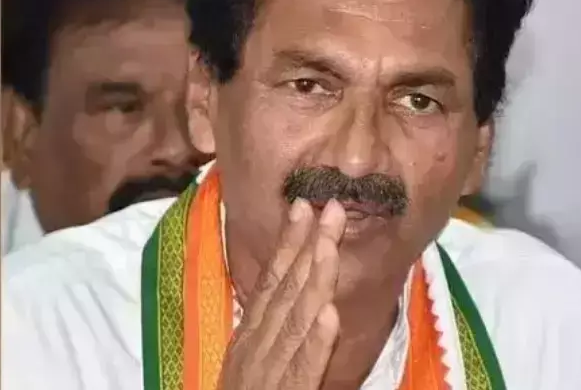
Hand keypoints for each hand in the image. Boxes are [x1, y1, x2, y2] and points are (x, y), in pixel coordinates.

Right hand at [219, 199, 347, 388]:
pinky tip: (330, 317)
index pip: (270, 283)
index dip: (288, 244)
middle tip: (331, 206)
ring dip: (313, 282)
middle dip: (309, 247)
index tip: (303, 207)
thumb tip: (297, 300)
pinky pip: (301, 371)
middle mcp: (254, 350)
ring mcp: (265, 376)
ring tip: (330, 246)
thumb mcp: (251, 365)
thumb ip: (271, 333)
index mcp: (249, 338)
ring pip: (293, 323)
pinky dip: (315, 344)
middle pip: (284, 292)